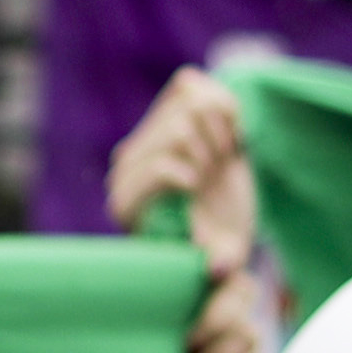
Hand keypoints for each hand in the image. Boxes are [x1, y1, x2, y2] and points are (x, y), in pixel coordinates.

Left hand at [76, 267, 270, 352]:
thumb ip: (125, 321)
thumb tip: (99, 277)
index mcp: (176, 308)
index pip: (210, 267)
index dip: (217, 261)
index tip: (211, 267)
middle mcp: (208, 326)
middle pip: (239, 292)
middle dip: (217, 314)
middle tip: (186, 343)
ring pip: (247, 333)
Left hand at [106, 67, 254, 276]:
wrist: (227, 210)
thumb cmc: (220, 239)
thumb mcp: (225, 256)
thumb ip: (222, 264)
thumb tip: (218, 268)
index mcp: (124, 203)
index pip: (162, 165)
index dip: (194, 176)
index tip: (202, 193)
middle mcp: (125, 164)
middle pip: (182, 131)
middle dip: (211, 154)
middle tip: (215, 175)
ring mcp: (143, 131)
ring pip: (193, 103)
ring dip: (219, 133)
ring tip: (218, 158)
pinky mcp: (164, 104)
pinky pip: (193, 84)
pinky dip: (219, 105)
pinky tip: (219, 133)